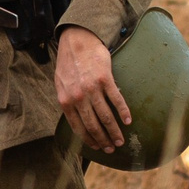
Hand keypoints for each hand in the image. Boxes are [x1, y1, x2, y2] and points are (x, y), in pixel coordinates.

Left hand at [54, 27, 129, 155]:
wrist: (77, 40)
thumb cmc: (69, 63)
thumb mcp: (60, 84)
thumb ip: (67, 102)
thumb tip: (76, 120)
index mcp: (65, 101)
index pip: (78, 128)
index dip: (90, 140)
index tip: (99, 148)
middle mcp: (78, 97)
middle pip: (93, 125)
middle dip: (104, 140)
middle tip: (113, 148)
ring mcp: (92, 88)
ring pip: (105, 116)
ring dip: (114, 131)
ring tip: (121, 139)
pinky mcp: (105, 79)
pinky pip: (116, 100)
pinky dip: (123, 112)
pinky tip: (128, 120)